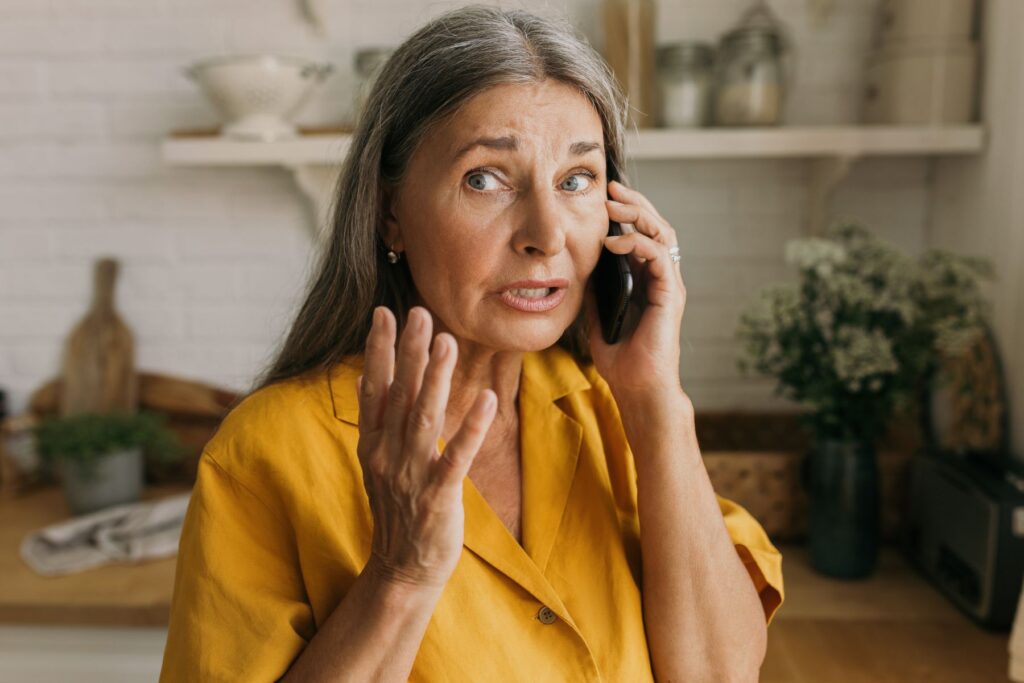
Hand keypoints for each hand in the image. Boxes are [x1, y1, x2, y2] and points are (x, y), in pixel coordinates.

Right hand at [356, 305, 497, 589]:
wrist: (402, 567)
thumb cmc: (396, 508)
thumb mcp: (375, 461)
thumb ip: (373, 419)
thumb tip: (362, 377)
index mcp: (372, 443)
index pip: (374, 387)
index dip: (377, 350)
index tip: (383, 313)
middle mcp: (386, 454)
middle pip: (399, 394)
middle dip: (409, 351)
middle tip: (419, 312)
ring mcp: (411, 476)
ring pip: (424, 418)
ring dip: (436, 379)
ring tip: (448, 341)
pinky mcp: (437, 497)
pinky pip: (456, 457)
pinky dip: (471, 428)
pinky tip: (487, 401)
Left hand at [585, 180, 686, 400]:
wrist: (637, 388)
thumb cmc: (620, 359)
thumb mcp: (598, 317)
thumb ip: (595, 291)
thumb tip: (578, 266)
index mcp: (645, 281)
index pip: (641, 234)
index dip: (626, 213)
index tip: (603, 197)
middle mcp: (661, 278)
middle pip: (656, 226)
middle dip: (634, 204)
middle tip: (611, 188)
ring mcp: (668, 285)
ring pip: (662, 234)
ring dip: (638, 215)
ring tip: (614, 205)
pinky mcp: (670, 294)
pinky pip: (658, 256)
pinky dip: (637, 242)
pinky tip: (613, 242)